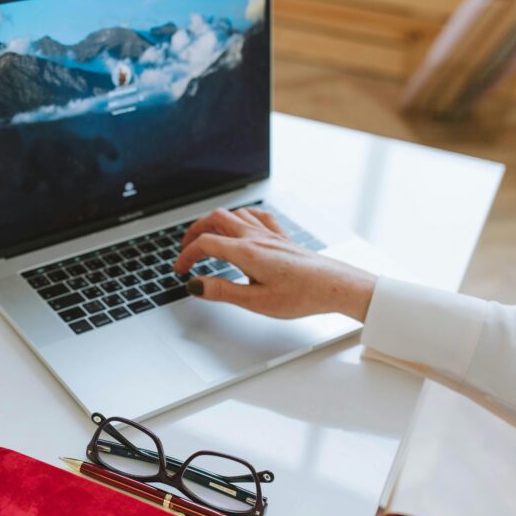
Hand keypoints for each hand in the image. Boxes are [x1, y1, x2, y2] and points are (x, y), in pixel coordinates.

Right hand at [173, 207, 377, 321]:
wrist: (336, 286)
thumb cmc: (303, 295)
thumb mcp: (256, 301)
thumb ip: (222, 291)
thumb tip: (195, 285)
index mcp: (247, 252)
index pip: (205, 244)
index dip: (186, 255)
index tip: (180, 270)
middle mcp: (256, 237)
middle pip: (216, 219)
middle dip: (195, 231)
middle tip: (186, 249)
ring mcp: (270, 234)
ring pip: (235, 214)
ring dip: (215, 223)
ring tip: (207, 238)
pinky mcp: (283, 238)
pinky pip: (257, 216)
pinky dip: (241, 218)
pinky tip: (242, 226)